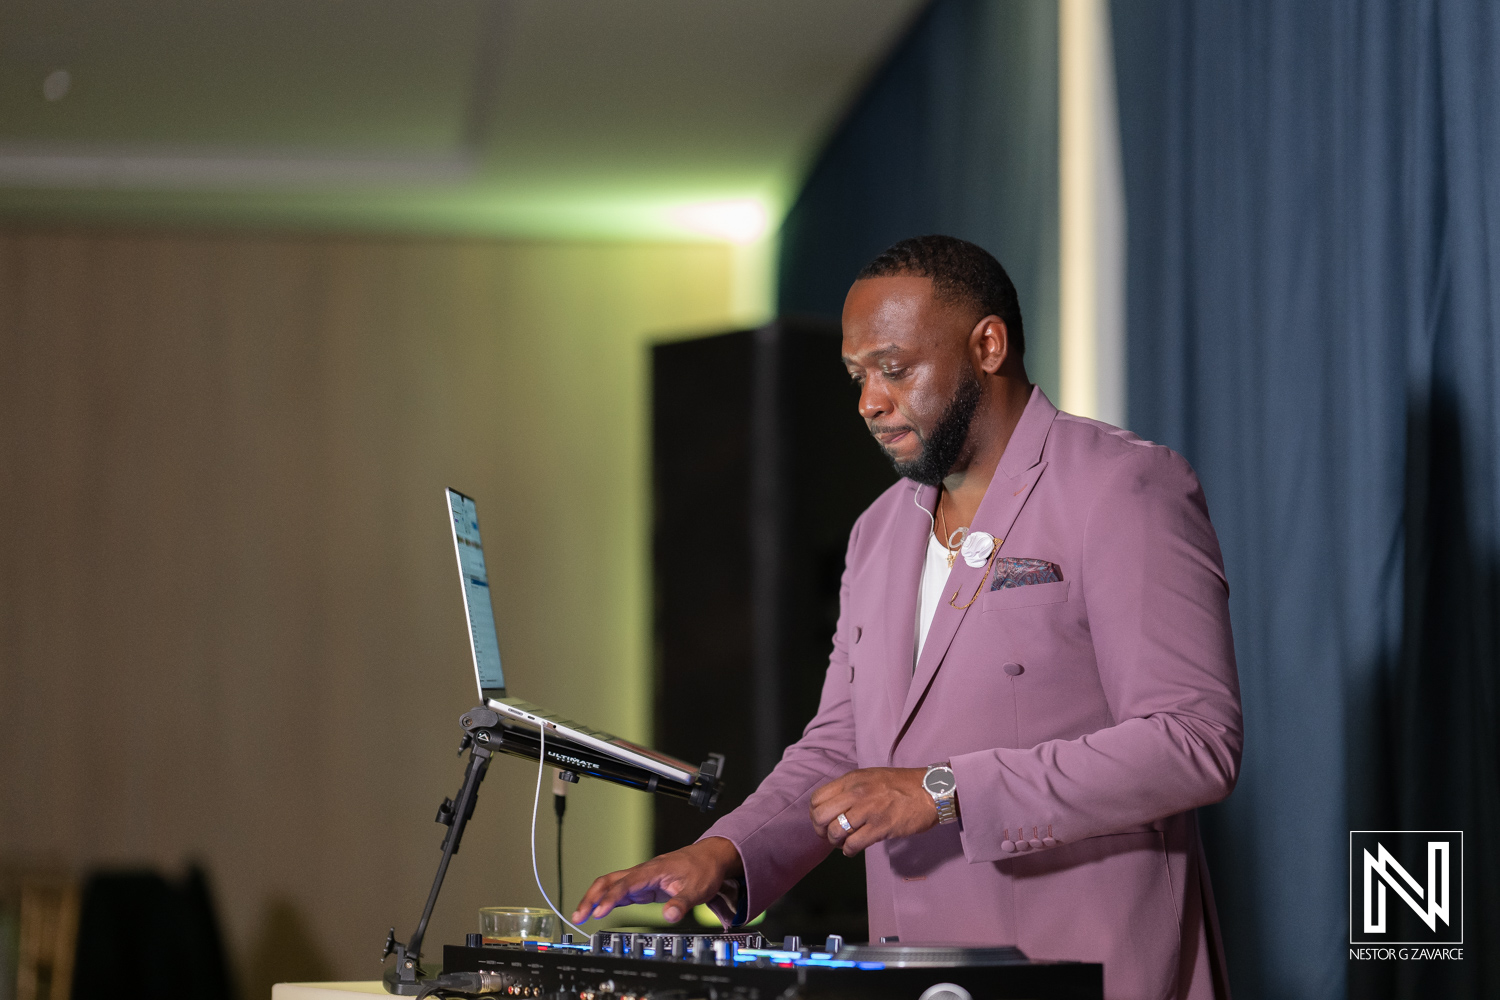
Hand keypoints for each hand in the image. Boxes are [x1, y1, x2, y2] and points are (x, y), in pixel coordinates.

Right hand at [571, 836, 743, 925]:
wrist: (710, 858)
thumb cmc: (703, 869)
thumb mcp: (697, 889)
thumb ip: (682, 903)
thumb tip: (669, 916)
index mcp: (652, 870)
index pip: (625, 884)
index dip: (610, 898)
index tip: (598, 912)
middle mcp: (643, 872)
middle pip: (609, 881)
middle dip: (591, 897)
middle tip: (578, 916)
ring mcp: (641, 878)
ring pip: (611, 884)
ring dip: (595, 898)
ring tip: (581, 915)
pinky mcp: (644, 886)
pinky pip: (620, 891)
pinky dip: (606, 900)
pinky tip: (599, 910)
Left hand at [809, 767, 940, 855]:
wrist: (931, 790)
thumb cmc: (901, 785)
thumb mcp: (871, 777)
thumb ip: (851, 789)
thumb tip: (834, 808)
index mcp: (852, 779)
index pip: (817, 799)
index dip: (816, 814)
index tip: (824, 822)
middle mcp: (856, 793)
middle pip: (821, 816)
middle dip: (822, 830)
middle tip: (831, 835)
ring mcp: (868, 810)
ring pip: (835, 831)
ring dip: (836, 842)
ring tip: (844, 843)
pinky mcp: (881, 827)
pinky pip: (853, 844)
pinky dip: (849, 851)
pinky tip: (853, 849)